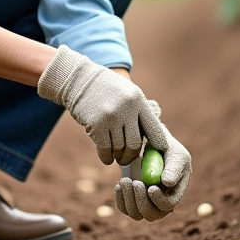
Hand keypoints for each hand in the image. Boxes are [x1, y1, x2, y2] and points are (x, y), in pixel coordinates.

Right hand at [37, 45, 164, 165]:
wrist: (80, 80)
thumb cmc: (107, 89)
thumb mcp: (127, 92)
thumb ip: (139, 112)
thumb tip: (152, 138)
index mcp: (138, 100)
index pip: (154, 128)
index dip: (158, 143)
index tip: (159, 151)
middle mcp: (127, 108)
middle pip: (135, 143)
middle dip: (131, 156)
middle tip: (127, 159)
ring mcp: (111, 117)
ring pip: (119, 148)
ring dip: (118, 156)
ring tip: (116, 156)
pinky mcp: (96, 124)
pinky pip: (105, 149)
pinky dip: (107, 157)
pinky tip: (107, 158)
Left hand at [114, 120, 191, 220]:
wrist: (146, 144)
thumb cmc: (164, 146)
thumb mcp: (173, 152)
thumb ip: (173, 167)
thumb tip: (167, 183)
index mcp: (176, 191)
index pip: (168, 205)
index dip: (160, 200)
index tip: (151, 188)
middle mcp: (162, 201)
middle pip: (152, 215)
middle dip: (142, 201)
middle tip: (135, 183)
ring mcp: (146, 202)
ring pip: (137, 214)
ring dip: (129, 199)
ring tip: (125, 180)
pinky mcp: (133, 200)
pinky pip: (125, 209)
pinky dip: (120, 199)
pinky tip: (120, 184)